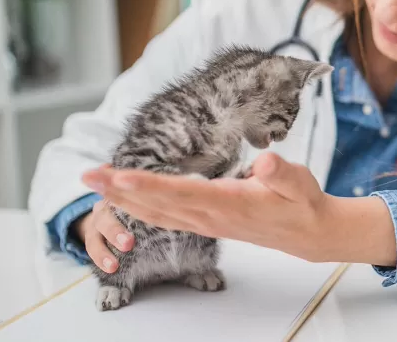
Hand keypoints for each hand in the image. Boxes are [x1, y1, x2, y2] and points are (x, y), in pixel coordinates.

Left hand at [80, 153, 396, 265]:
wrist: (307, 233)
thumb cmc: (302, 202)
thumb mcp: (300, 182)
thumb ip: (282, 173)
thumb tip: (266, 162)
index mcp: (230, 203)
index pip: (182, 193)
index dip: (149, 186)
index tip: (119, 177)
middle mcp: (212, 216)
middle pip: (158, 205)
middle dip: (121, 191)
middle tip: (89, 175)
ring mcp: (207, 222)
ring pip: (158, 214)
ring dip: (125, 199)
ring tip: (97, 183)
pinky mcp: (207, 223)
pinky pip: (167, 218)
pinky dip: (142, 208)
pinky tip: (127, 200)